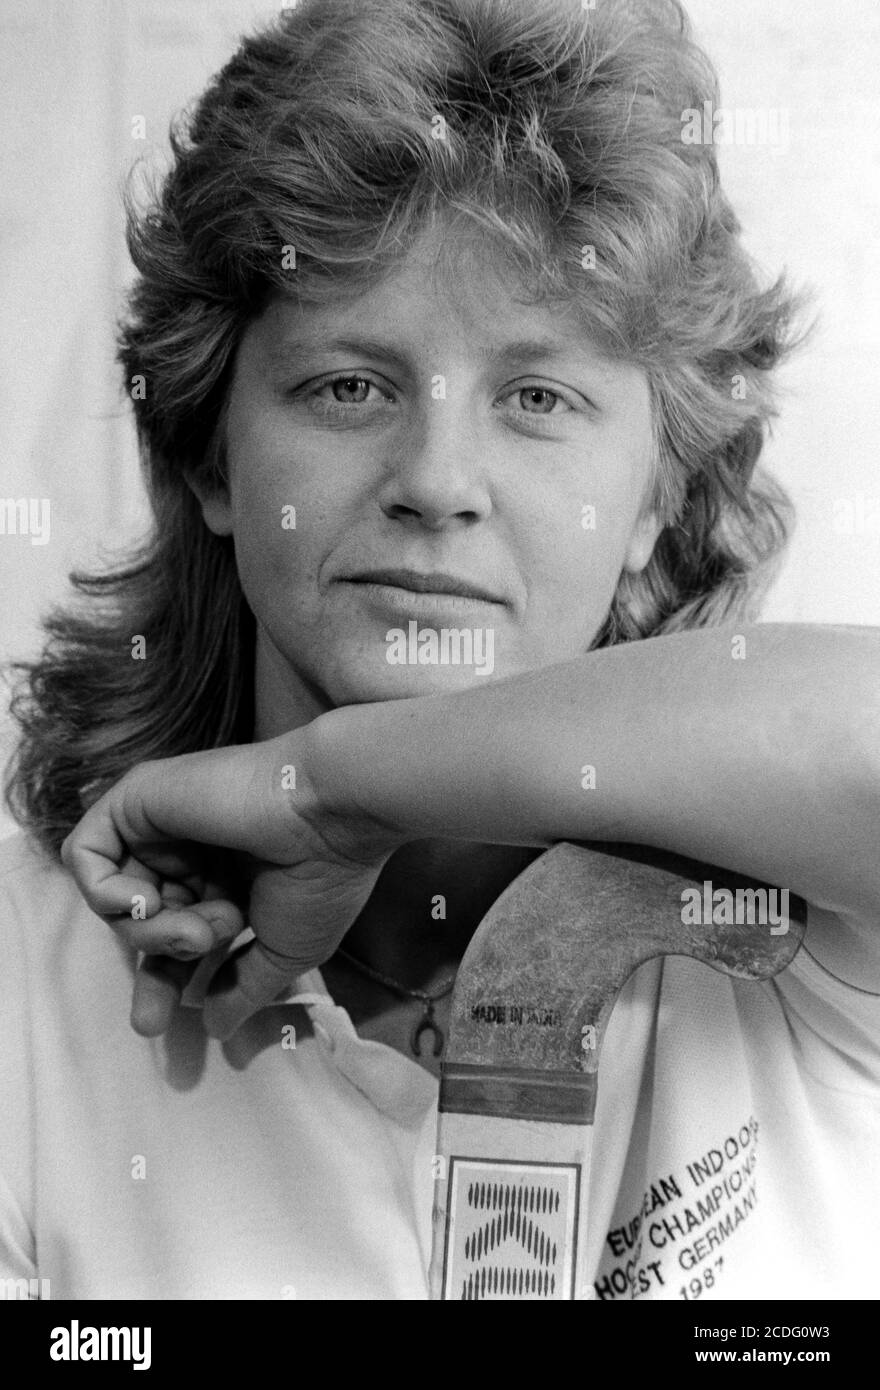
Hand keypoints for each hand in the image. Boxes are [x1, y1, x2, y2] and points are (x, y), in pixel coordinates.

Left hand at [60, 718, 402, 1039]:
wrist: (329, 813)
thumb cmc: (320, 878)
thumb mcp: (285, 951)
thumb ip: (243, 987)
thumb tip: (217, 1027)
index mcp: (228, 881)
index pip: (176, 935)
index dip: (161, 979)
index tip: (151, 1025)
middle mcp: (192, 853)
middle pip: (141, 922)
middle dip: (152, 963)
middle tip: (157, 1005)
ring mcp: (163, 826)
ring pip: (115, 899)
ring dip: (147, 932)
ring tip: (195, 931)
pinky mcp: (137, 799)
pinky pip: (85, 855)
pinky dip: (103, 891)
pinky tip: (148, 901)